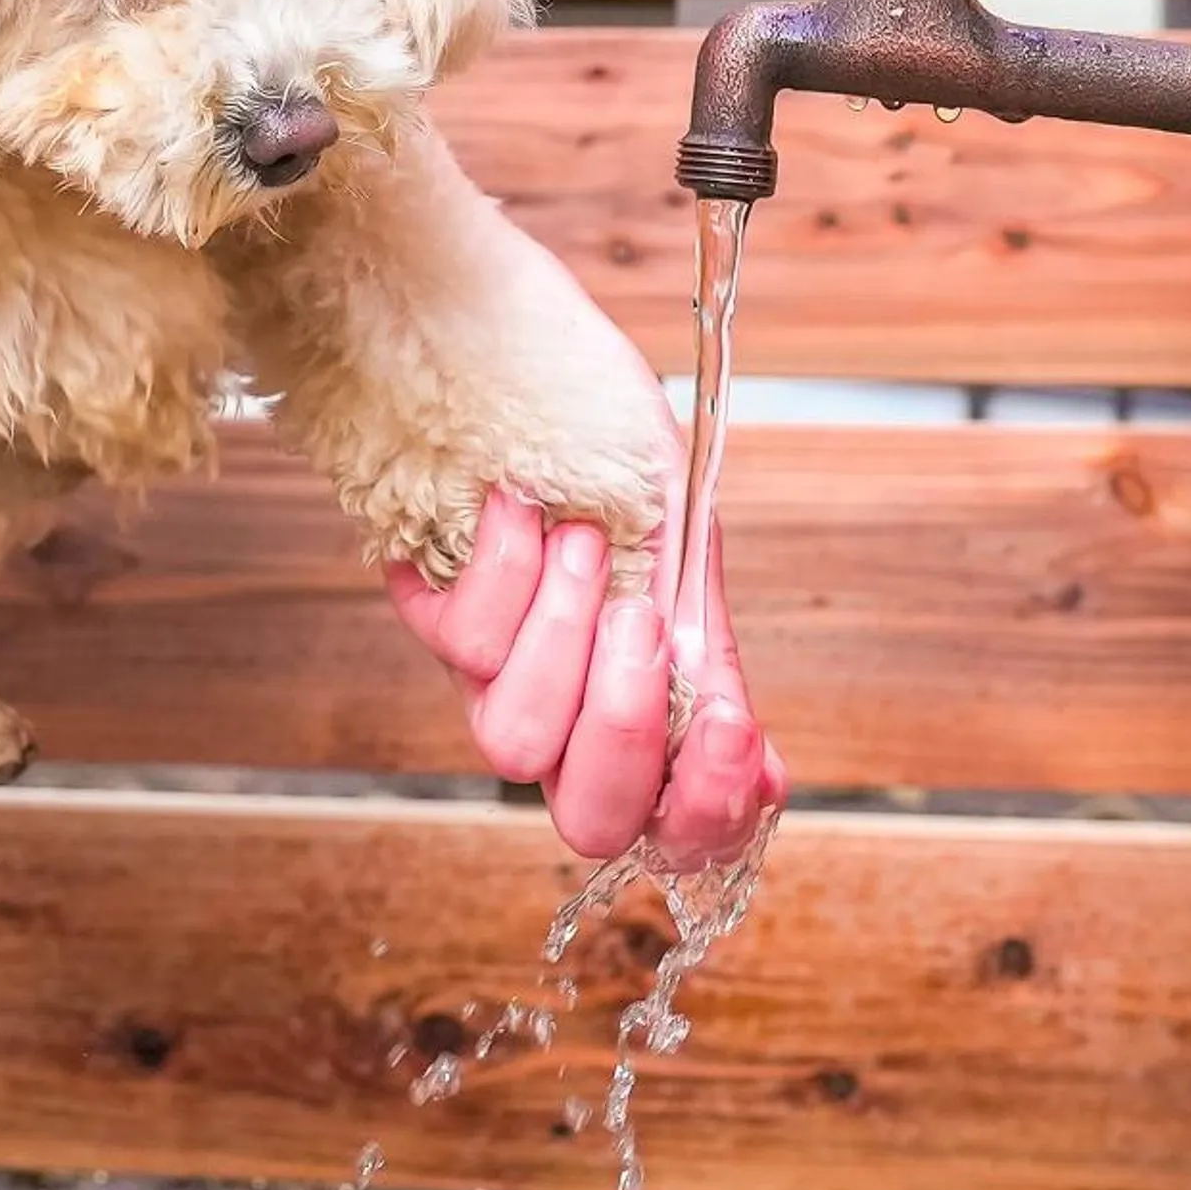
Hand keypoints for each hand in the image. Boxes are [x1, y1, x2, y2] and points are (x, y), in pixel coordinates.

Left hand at [384, 488, 788, 862]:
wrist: (536, 360)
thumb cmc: (618, 458)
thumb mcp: (689, 550)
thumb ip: (712, 655)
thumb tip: (762, 768)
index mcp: (644, 714)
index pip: (676, 829)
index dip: (707, 812)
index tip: (733, 727)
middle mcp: (564, 717)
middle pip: (590, 818)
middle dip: (626, 731)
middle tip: (641, 622)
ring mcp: (492, 680)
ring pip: (515, 741)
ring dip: (561, 635)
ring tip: (583, 542)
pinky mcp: (428, 622)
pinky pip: (463, 645)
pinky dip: (506, 569)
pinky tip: (523, 506)